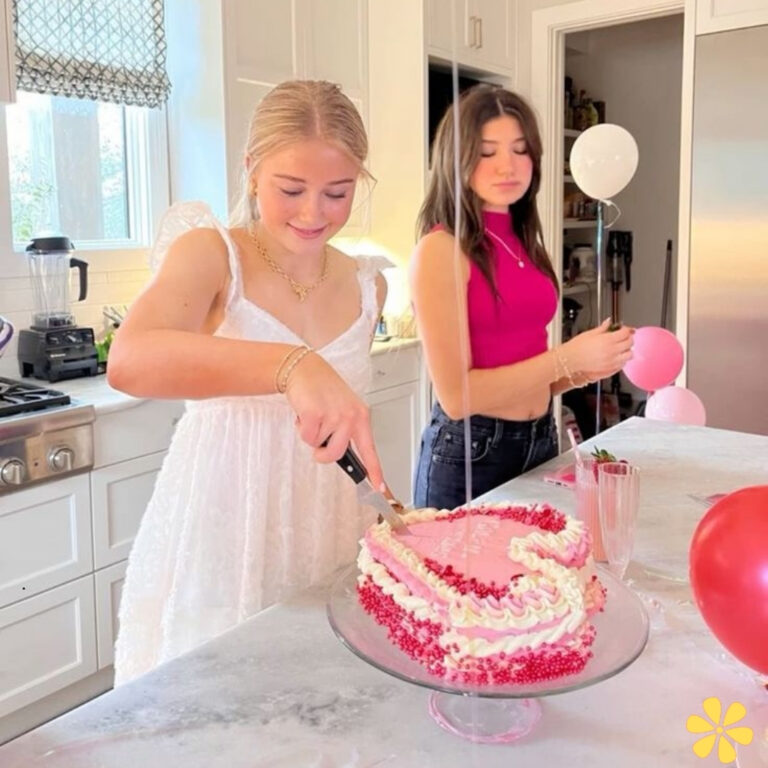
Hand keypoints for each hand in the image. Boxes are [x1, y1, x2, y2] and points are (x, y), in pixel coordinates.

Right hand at [285, 352, 384, 488]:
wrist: (306, 369)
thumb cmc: (324, 390)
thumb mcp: (344, 408)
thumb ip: (346, 430)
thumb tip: (342, 456)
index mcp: (361, 416)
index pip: (369, 449)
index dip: (375, 471)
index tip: (379, 487)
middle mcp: (350, 417)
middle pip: (336, 454)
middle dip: (323, 452)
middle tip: (319, 436)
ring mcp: (333, 415)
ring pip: (318, 446)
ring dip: (311, 435)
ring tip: (314, 416)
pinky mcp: (315, 415)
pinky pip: (307, 437)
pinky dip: (301, 428)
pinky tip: (305, 412)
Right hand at [561, 318, 633, 374]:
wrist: (570, 360)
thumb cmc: (576, 348)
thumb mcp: (589, 333)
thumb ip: (602, 327)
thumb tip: (608, 322)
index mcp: (607, 340)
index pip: (625, 332)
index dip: (625, 329)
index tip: (622, 329)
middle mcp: (612, 351)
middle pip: (630, 343)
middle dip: (628, 338)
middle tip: (623, 337)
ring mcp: (612, 361)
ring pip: (629, 355)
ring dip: (627, 350)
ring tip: (621, 348)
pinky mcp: (610, 369)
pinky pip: (623, 365)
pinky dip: (622, 360)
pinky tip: (616, 357)